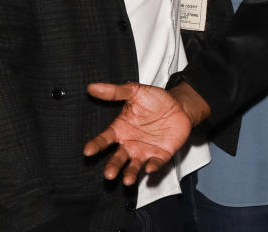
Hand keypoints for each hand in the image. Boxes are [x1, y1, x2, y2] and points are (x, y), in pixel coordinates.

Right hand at [83, 81, 204, 184]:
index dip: (96, 145)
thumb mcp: (135, 92)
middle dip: (113, 166)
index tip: (88, 151)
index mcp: (120, 130)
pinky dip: (152, 167)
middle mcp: (129, 144)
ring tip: (127, 180)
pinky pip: (155, 163)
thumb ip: (115, 92)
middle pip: (118, 158)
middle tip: (109, 174)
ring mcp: (144, 151)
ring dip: (130, 173)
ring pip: (134, 166)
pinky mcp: (160, 155)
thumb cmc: (155, 100)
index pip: (104, 140)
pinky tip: (150, 168)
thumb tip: (92, 87)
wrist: (179, 106)